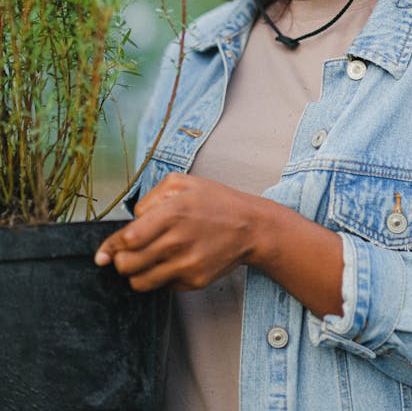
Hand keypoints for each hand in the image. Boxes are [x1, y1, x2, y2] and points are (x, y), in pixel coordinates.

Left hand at [94, 173, 261, 291]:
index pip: (126, 239)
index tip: (103, 254)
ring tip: (146, 261)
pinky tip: (173, 262)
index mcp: (172, 214)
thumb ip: (151, 197)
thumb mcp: (183, 183)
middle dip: (120, 261)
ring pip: (140, 282)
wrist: (251, 227)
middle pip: (128, 265)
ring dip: (136, 274)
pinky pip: (163, 286)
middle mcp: (177, 242)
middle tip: (127, 254)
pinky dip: (161, 277)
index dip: (110, 247)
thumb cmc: (216, 202)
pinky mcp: (194, 281)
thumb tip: (133, 219)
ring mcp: (186, 265)